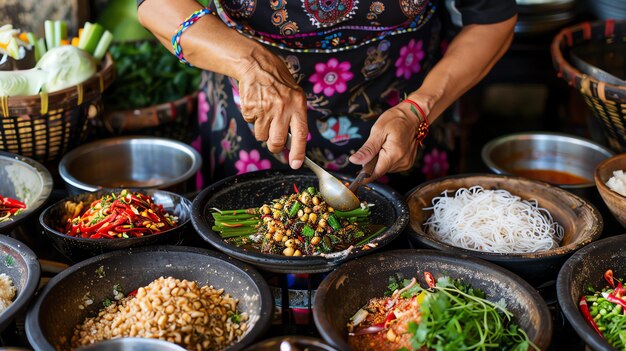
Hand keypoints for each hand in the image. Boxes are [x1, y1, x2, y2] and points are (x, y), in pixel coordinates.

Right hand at [236, 48, 307, 168]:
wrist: (257, 65)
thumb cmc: (279, 82)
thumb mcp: (295, 95)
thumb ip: (295, 117)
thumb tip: (292, 143)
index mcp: (297, 105)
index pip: (300, 134)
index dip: (298, 152)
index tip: (296, 164)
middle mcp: (282, 108)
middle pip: (277, 141)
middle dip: (275, 147)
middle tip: (274, 144)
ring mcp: (265, 109)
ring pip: (261, 135)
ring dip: (262, 130)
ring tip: (265, 112)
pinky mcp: (250, 108)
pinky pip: (251, 124)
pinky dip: (253, 118)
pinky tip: (256, 105)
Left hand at [349, 102, 424, 181]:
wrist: (413, 116)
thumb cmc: (396, 120)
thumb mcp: (378, 131)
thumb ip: (367, 149)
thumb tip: (354, 161)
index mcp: (394, 155)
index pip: (375, 173)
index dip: (364, 176)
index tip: (356, 178)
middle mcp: (402, 162)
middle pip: (379, 170)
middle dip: (373, 162)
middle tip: (375, 146)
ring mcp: (406, 163)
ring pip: (385, 168)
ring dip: (380, 160)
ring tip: (384, 145)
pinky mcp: (407, 163)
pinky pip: (392, 166)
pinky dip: (387, 159)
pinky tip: (390, 148)